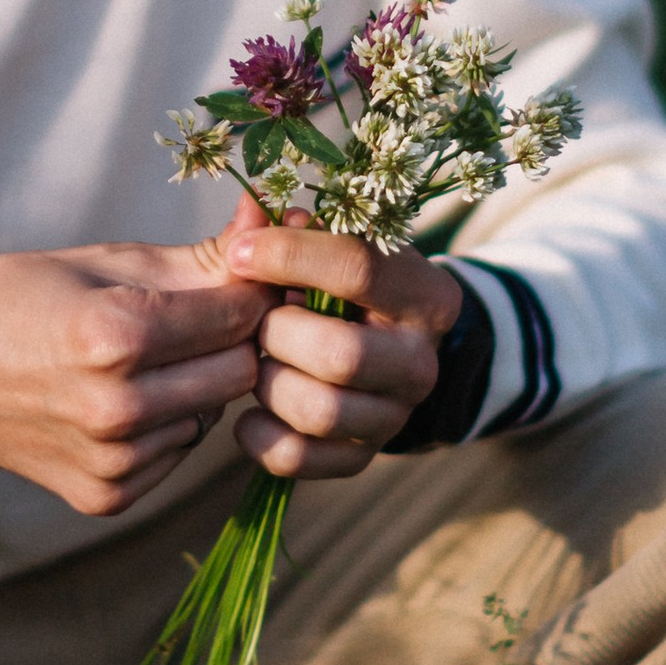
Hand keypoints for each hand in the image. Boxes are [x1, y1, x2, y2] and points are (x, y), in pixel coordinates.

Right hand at [0, 241, 265, 525]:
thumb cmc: (12, 299)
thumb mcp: (101, 261)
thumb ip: (197, 257)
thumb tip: (274, 226)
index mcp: (115, 334)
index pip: (241, 312)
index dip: (250, 286)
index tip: (242, 272)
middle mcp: (118, 408)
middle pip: (241, 368)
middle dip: (234, 337)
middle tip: (201, 313)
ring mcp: (114, 461)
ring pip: (215, 413)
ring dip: (200, 383)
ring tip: (146, 356)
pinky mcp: (108, 496)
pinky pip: (179, 451)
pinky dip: (168, 423)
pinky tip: (123, 397)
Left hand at [211, 189, 459, 481]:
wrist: (382, 352)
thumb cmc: (344, 287)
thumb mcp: (334, 247)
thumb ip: (289, 228)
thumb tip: (250, 205)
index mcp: (426, 296)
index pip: (357, 268)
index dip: (288, 257)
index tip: (239, 253)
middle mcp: (421, 362)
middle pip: (340, 354)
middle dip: (278, 334)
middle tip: (256, 320)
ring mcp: (394, 416)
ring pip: (318, 411)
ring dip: (268, 383)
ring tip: (258, 359)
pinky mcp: (359, 458)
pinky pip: (297, 459)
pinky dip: (258, 433)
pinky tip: (251, 407)